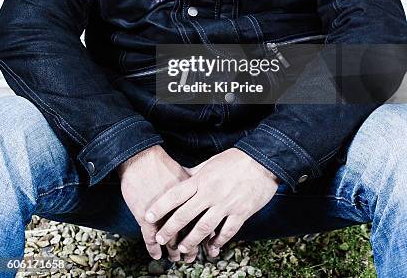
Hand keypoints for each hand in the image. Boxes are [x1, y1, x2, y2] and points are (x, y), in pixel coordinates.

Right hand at [117, 145, 199, 261]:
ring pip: (171, 240)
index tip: (205, 242)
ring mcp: (162, 214)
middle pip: (188, 234)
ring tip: (174, 258)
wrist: (140, 159)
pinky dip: (153, 249)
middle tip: (191, 256)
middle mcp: (179, 208)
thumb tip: (205, 190)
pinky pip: (150, 239)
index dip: (204, 234)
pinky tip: (156, 254)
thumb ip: (195, 187)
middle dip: (190, 247)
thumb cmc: (161, 164)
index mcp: (192, 197)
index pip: (202, 220)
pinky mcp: (145, 217)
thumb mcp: (184, 174)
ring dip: (173, 251)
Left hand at [144, 148, 279, 255]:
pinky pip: (227, 232)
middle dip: (170, 229)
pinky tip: (211, 249)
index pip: (176, 194)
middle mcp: (211, 193)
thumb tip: (181, 176)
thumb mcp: (211, 162)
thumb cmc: (236, 159)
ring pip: (204, 228)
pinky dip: (218, 243)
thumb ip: (195, 172)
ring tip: (182, 249)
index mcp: (202, 179)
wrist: (262, 161)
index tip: (148, 217)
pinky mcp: (241, 213)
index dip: (160, 207)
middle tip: (160, 239)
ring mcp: (226, 204)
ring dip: (191, 241)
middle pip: (185, 214)